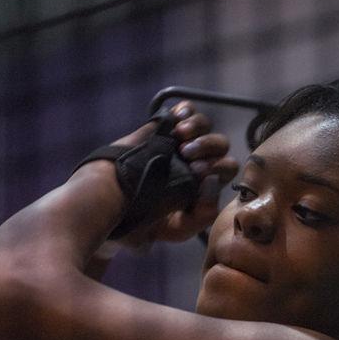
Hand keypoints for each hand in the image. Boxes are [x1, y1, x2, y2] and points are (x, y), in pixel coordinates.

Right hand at [112, 101, 238, 245]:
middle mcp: (197, 162)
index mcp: (204, 185)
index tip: (195, 173)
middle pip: (220, 145)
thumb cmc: (145, 220)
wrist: (112, 204)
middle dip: (208, 147)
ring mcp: (181, 143)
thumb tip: (211, 181)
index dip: (217, 168)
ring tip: (180, 138)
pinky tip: (176, 122)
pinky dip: (185, 111)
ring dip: (198, 129)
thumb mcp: (178, 229)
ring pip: (205, 125)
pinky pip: (186, 110)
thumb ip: (202, 216)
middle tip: (186, 155)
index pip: (226, 169)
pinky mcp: (165, 128)